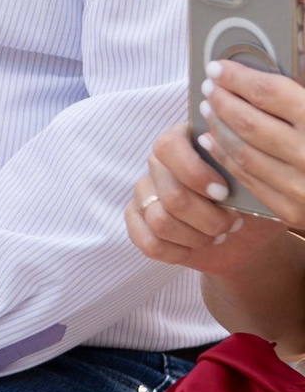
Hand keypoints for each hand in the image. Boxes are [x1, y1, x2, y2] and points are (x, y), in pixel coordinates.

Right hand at [130, 123, 257, 268]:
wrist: (245, 234)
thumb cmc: (251, 202)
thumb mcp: (253, 183)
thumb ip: (240, 170)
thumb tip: (232, 166)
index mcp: (185, 139)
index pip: (169, 147)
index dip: (195, 174)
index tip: (224, 194)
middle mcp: (158, 162)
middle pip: (171, 194)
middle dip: (208, 218)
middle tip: (232, 224)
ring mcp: (144, 191)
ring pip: (160, 221)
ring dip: (196, 236)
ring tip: (216, 235)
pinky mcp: (137, 219)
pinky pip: (149, 242)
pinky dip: (178, 251)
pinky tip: (195, 247)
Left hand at [197, 59, 304, 238]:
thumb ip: (299, 95)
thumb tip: (259, 73)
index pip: (268, 92)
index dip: (238, 77)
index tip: (218, 67)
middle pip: (248, 121)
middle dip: (222, 100)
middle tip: (209, 87)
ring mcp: (299, 187)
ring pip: (242, 151)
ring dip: (218, 127)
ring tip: (209, 109)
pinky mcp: (290, 210)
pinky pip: (247, 179)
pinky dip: (224, 157)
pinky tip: (213, 140)